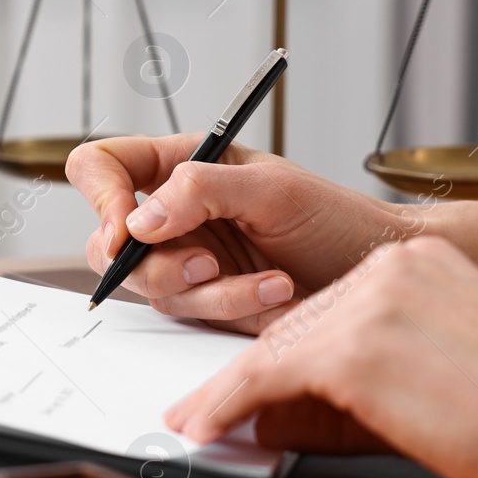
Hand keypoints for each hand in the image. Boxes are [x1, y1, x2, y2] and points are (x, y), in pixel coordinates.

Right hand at [66, 135, 477, 332]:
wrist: (378, 272)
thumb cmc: (335, 218)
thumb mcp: (271, 188)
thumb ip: (199, 192)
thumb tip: (138, 220)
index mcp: (179, 165)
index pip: (101, 166)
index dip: (99, 195)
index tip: (128, 227)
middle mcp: (172, 213)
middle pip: (108, 240)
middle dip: (155, 261)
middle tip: (207, 262)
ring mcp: (184, 261)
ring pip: (149, 284)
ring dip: (208, 289)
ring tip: (265, 281)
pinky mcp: (203, 303)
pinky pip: (190, 313)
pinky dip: (231, 307)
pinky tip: (274, 294)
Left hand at [165, 237, 477, 477]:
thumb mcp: (440, 375)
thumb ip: (357, 386)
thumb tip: (270, 416)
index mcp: (417, 265)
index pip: (327, 310)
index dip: (281, 352)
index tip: (248, 379)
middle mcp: (389, 270)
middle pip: (292, 327)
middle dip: (245, 374)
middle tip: (201, 405)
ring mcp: (368, 303)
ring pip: (273, 350)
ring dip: (225, 392)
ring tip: (193, 420)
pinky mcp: (353, 348)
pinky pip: (263, 376)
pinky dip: (224, 403)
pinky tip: (202, 424)